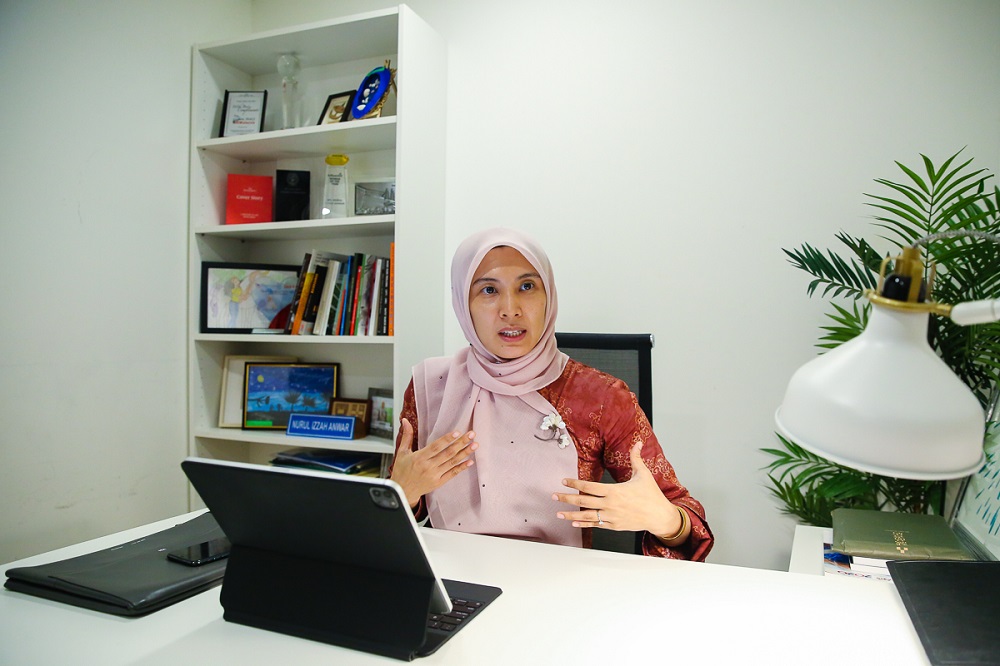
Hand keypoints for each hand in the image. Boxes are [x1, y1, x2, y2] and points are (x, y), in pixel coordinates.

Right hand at [390, 418, 477, 508]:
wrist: (402, 492)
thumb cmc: (401, 471)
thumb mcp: (401, 452)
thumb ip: (407, 436)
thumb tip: (405, 420)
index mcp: (419, 458)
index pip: (436, 447)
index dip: (447, 439)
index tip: (457, 432)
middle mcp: (428, 467)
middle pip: (447, 453)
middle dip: (461, 443)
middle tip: (472, 434)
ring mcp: (435, 475)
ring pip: (452, 462)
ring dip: (465, 453)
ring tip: (475, 445)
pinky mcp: (439, 482)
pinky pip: (452, 473)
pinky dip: (462, 467)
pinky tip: (470, 461)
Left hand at [553, 442, 680, 535]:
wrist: (660, 516)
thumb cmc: (652, 495)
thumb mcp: (643, 474)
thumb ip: (636, 458)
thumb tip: (637, 442)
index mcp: (614, 491)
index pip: (589, 486)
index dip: (575, 483)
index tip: (564, 481)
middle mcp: (610, 505)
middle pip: (583, 501)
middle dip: (566, 498)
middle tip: (554, 496)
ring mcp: (611, 517)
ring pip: (586, 516)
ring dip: (571, 515)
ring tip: (558, 513)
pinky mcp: (614, 526)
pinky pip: (596, 525)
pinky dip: (584, 524)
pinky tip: (575, 523)